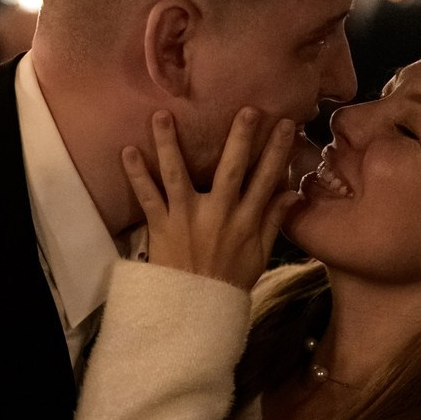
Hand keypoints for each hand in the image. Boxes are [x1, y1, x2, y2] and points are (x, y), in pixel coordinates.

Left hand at [123, 108, 299, 289]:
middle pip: (232, 169)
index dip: (278, 151)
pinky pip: (147, 196)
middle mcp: (218, 214)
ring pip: (179, 174)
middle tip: (247, 110)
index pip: (267, 179)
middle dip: (240, 138)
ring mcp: (187, 218)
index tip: (286, 124)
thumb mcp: (260, 255)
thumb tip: (293, 194)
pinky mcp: (161, 226)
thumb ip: (274, 222)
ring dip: (169, 143)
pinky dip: (136, 174)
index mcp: (245, 221)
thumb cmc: (228, 282)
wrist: (195, 309)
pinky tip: (127, 150)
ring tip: (162, 114)